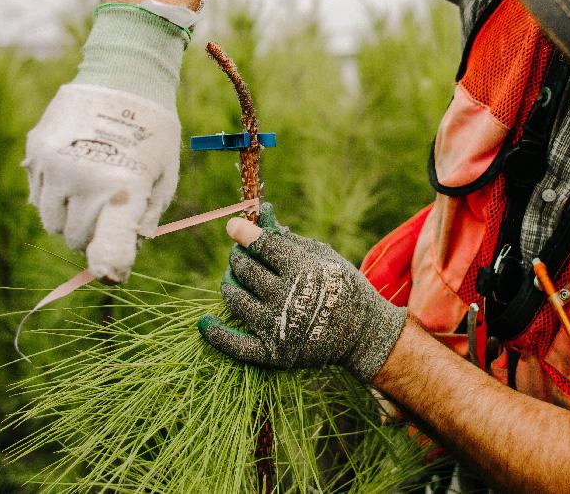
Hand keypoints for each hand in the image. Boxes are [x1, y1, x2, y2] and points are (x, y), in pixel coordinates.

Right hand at [23, 84, 179, 282]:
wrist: (124, 77)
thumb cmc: (153, 132)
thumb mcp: (164, 175)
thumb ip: (147, 216)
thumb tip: (129, 248)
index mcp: (123, 190)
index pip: (108, 247)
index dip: (111, 266)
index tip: (114, 274)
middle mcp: (85, 182)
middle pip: (75, 239)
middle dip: (92, 236)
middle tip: (108, 219)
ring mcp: (56, 167)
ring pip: (51, 221)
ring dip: (69, 220)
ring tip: (92, 196)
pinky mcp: (37, 152)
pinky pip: (37, 195)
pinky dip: (54, 197)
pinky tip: (75, 176)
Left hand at [198, 205, 406, 381]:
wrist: (364, 333)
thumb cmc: (344, 287)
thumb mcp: (325, 255)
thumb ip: (291, 239)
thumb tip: (261, 215)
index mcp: (301, 269)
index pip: (260, 244)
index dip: (243, 231)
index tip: (233, 225)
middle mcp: (286, 297)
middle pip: (244, 269)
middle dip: (239, 257)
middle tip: (242, 255)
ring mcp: (277, 327)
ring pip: (235, 299)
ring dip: (230, 284)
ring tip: (233, 279)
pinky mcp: (273, 353)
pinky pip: (235, 345)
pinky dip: (216, 333)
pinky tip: (205, 322)